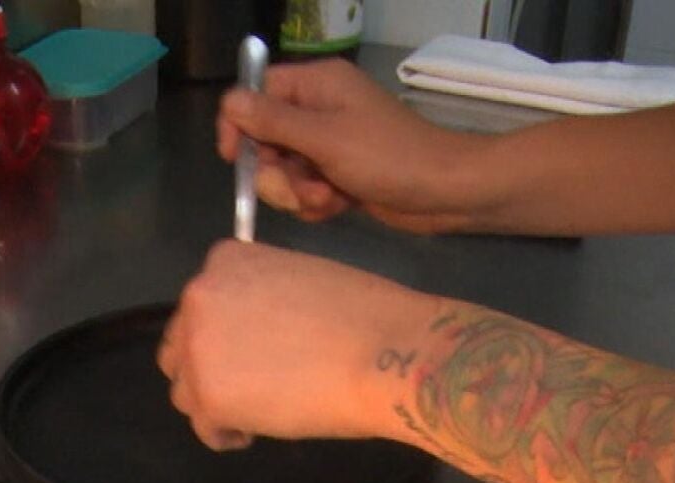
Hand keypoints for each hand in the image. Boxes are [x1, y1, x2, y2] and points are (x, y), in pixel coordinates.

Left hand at [157, 241, 438, 450]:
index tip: (254, 352)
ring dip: (216, 401)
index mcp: (225, 261)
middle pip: (182, 345)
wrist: (386, 353)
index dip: (225, 333)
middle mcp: (200, 296)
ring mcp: (198, 347)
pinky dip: (225, 434)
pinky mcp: (208, 396)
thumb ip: (263, 298)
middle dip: (211, 367)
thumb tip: (253, 333)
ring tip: (259, 412)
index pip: (201, 304)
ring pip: (185, 387)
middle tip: (253, 386)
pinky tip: (255, 432)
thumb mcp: (301, 279)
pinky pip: (202, 426)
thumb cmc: (365, 316)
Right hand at [218, 59, 488, 233]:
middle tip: (298, 186)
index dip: (240, 125)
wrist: (444, 191)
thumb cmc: (388, 156)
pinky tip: (338, 206)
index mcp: (316, 85)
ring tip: (328, 198)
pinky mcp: (339, 175)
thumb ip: (272, 121)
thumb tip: (229, 102)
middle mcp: (319, 110)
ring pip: (284, 170)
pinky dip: (316, 202)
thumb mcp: (324, 138)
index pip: (256, 93)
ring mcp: (329, 144)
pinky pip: (305, 189)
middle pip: (265, 139)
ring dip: (299, 191)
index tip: (236, 158)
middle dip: (276, 171)